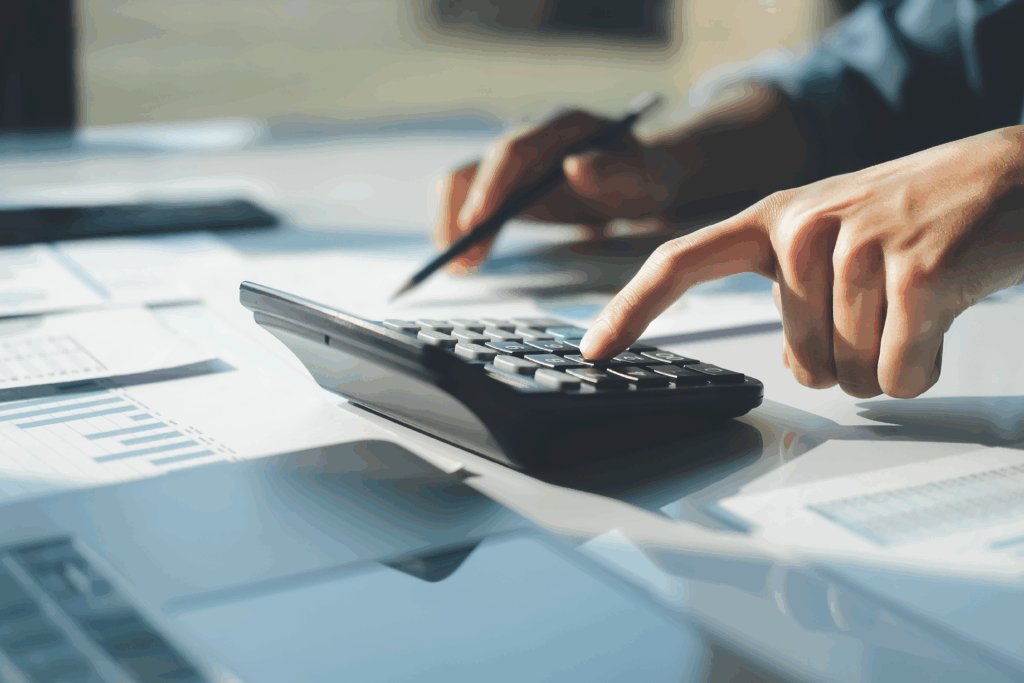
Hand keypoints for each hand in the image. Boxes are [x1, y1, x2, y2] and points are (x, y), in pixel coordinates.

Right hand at [435, 110, 684, 272]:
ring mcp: (515, 162)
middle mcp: (530, 137)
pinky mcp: (507, 186)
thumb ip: (616, 173)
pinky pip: (473, 204)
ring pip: (465, 186)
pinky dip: (465, 232)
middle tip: (460, 259)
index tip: (477, 220)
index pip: (514, 149)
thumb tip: (574, 167)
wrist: (640, 177)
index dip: (492, 184)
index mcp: (563, 127)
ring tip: (460, 268)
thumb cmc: (644, 177)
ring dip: (455, 225)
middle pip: (478, 168)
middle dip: (462, 214)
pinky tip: (467, 263)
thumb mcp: (643, 178)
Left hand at [579, 127, 1023, 397]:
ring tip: (916, 302)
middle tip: (887, 307)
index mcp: (774, 218)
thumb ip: (795, 295)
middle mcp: (804, 228)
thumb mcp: (839, 242)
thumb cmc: (922, 214)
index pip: (679, 262)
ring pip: (851, 374)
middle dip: (847, 358)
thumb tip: (790, 363)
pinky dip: (923, 367)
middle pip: (798, 361)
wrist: (1015, 179)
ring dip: (889, 358)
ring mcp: (858, 246)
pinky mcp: (915, 274)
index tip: (594, 351)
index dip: (630, 310)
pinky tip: (940, 317)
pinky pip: (898, 375)